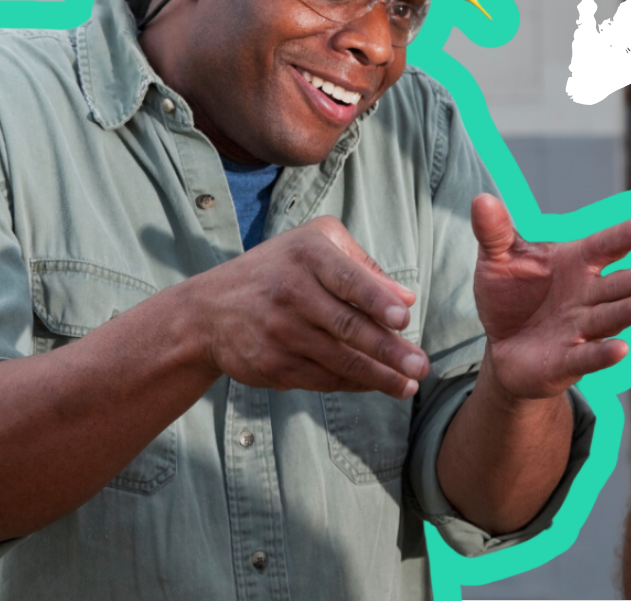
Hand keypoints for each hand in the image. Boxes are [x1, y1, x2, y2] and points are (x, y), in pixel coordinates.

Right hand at [175, 216, 427, 397]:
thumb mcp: (313, 245)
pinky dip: (353, 384)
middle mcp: (291, 292)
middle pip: (347, 326)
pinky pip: (323, 378)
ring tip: (409, 385)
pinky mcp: (273, 365)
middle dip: (388, 350)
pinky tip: (377, 385)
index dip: (375, 299)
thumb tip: (406, 299)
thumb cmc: (277, 270)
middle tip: (420, 365)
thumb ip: (362, 265)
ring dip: (379, 377)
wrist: (210, 311)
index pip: (346, 278)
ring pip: (339, 360)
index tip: (403, 319)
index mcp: (306, 255)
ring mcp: (280, 332)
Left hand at [471, 194, 630, 399]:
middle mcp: (587, 296)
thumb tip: (482, 200)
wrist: (503, 347)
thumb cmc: (511, 296)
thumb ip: (494, 232)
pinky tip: (622, 349)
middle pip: (617, 286)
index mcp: (576, 264)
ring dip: (629, 313)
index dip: (624, 238)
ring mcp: (581, 329)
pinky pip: (588, 357)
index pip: (604, 247)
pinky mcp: (569, 361)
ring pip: (609, 319)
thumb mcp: (497, 260)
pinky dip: (603, 354)